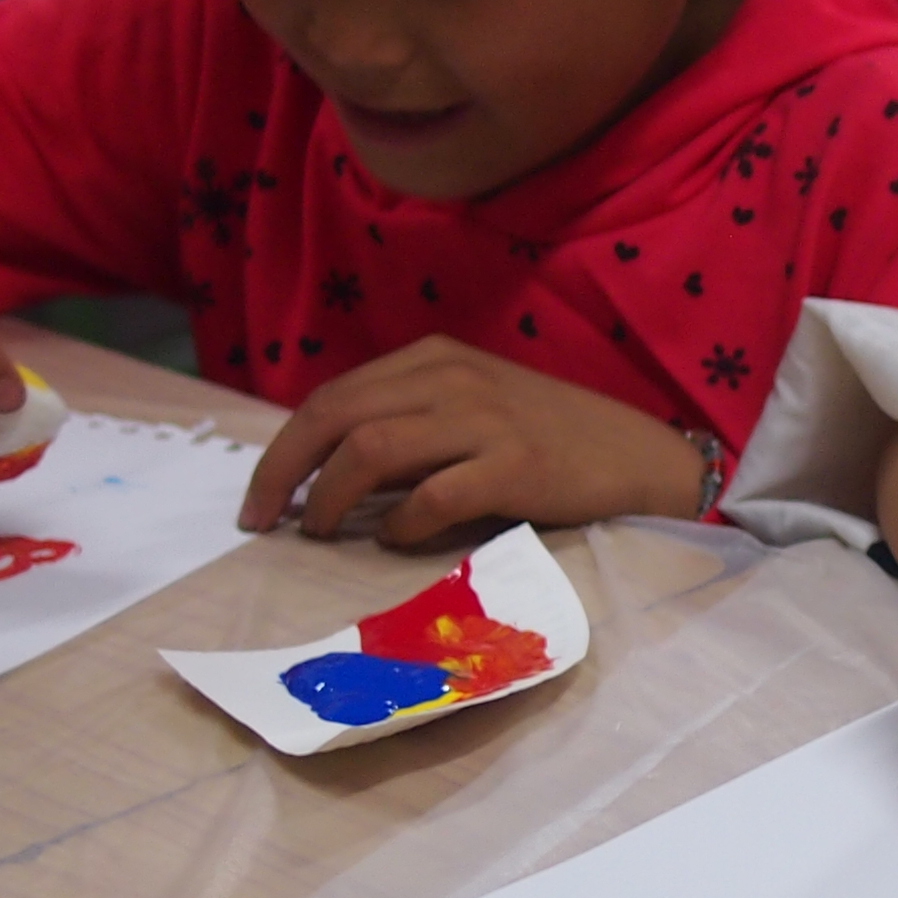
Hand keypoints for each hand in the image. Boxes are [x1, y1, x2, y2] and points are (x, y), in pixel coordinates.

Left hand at [240, 338, 702, 542]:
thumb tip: (329, 475)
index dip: (283, 450)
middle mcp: (451, 376)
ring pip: (371, 448)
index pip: (331, 396)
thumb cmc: (550, 441)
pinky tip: (396, 539)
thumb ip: (410, 426)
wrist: (638, 457)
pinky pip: (432, 495)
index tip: (259, 499)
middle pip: (335, 416)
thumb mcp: (472, 410)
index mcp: (434, 358)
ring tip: (321, 532)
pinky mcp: (514, 464)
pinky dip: (400, 524)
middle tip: (263, 521)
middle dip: (284, 472)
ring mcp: (483, 418)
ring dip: (330, 497)